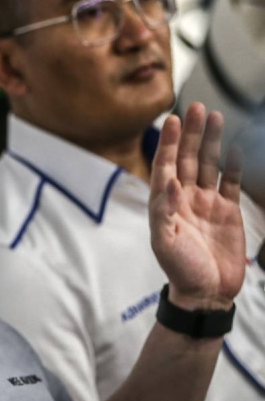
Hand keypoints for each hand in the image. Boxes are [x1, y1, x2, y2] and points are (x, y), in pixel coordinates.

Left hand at [149, 103, 245, 309]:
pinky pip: (230, 182)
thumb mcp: (165, 241)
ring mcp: (207, 203)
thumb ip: (165, 211)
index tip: (172, 120)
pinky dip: (233, 164)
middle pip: (188, 158)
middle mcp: (185, 198)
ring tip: (214, 117)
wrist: (206, 292)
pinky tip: (235, 146)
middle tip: (196, 107)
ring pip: (209, 165)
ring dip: (210, 142)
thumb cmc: (179, 269)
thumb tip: (170, 183)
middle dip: (191, 134)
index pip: (166, 166)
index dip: (169, 143)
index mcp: (166, 203)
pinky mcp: (227, 211)